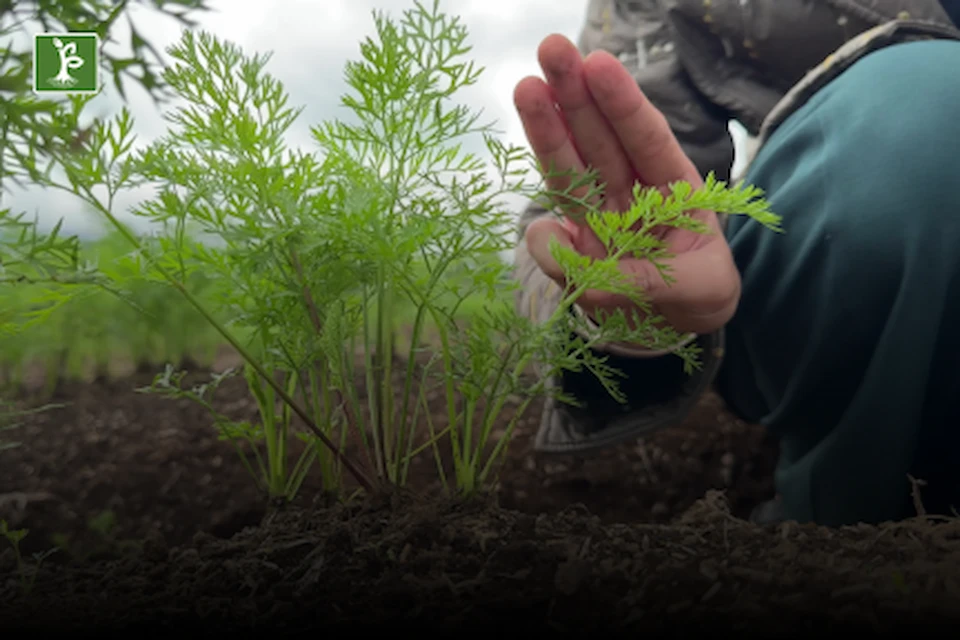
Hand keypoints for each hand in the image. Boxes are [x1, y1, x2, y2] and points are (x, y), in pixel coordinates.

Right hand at [513, 34, 740, 335]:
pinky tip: (544, 237)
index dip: (622, 103)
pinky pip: (550, 240)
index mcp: (673, 187)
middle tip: (552, 48)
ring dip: (545, 130)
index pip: (645, 139)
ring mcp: (596, 217)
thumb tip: (575, 267)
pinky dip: (543, 241)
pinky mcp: (572, 250)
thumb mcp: (700, 290)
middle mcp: (630, 193)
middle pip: (599, 139)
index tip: (599, 63)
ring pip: (567, 169)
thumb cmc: (701, 298)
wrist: (676, 334)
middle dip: (575, 94)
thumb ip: (645, 279)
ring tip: (526, 87)